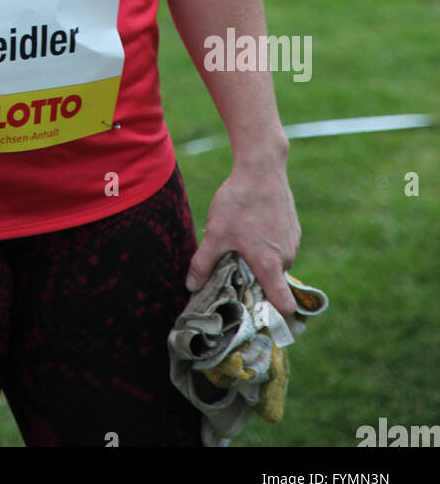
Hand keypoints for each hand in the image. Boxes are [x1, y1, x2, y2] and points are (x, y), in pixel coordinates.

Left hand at [184, 158, 300, 314]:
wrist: (261, 167)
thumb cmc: (239, 202)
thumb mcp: (215, 234)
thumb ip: (203, 264)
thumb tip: (191, 287)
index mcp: (270, 265)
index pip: (285, 305)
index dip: (275, 315)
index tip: (259, 315)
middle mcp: (287, 257)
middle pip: (275, 283)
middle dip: (258, 282)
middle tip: (236, 272)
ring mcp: (293, 242)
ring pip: (277, 263)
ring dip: (262, 261)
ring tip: (241, 245)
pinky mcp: (294, 227)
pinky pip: (281, 246)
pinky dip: (268, 244)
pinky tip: (252, 228)